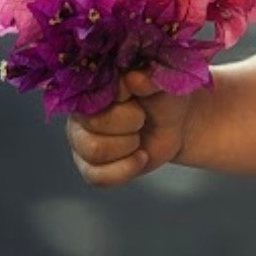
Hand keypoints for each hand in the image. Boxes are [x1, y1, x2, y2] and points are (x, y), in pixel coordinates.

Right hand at [66, 70, 193, 188]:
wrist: (175, 126)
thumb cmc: (164, 99)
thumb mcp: (164, 84)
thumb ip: (149, 79)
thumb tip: (133, 78)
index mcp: (95, 87)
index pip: (95, 95)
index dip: (124, 102)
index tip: (141, 100)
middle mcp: (81, 113)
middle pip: (94, 125)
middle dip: (130, 124)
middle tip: (143, 119)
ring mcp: (81, 141)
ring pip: (95, 151)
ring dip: (128, 146)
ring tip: (139, 137)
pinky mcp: (89, 167)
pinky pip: (98, 177)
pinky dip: (126, 169)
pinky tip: (140, 157)